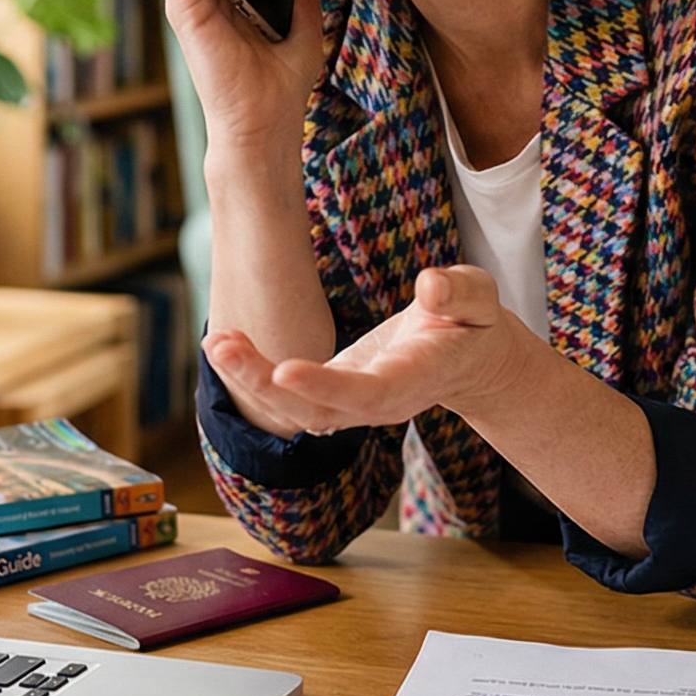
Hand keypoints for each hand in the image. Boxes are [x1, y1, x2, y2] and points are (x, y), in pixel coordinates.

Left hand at [206, 265, 534, 437]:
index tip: (285, 370)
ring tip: (216, 341)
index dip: (325, 385)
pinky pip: (288, 395)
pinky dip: (255, 374)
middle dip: (265, 385)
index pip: (367, 393)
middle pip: (316, 411)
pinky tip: (226, 343)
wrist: (466, 358)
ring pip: (294, 410)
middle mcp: (377, 403)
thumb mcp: (479, 298)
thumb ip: (460, 292)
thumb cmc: (470, 322)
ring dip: (250, 380)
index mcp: (414, 379)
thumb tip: (430, 284)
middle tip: (223, 345)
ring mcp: (351, 403)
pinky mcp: (332, 391)